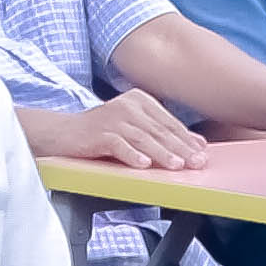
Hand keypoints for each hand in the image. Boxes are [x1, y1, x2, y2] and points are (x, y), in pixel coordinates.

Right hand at [31, 91, 204, 170]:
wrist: (63, 133)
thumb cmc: (102, 132)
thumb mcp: (135, 128)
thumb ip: (162, 133)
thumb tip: (197, 144)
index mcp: (139, 100)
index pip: (168, 122)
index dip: (186, 139)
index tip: (202, 154)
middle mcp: (127, 105)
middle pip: (158, 130)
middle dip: (180, 148)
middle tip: (196, 163)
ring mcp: (112, 118)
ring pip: (142, 137)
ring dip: (161, 153)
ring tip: (176, 165)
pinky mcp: (97, 132)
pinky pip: (118, 144)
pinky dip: (131, 154)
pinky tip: (142, 164)